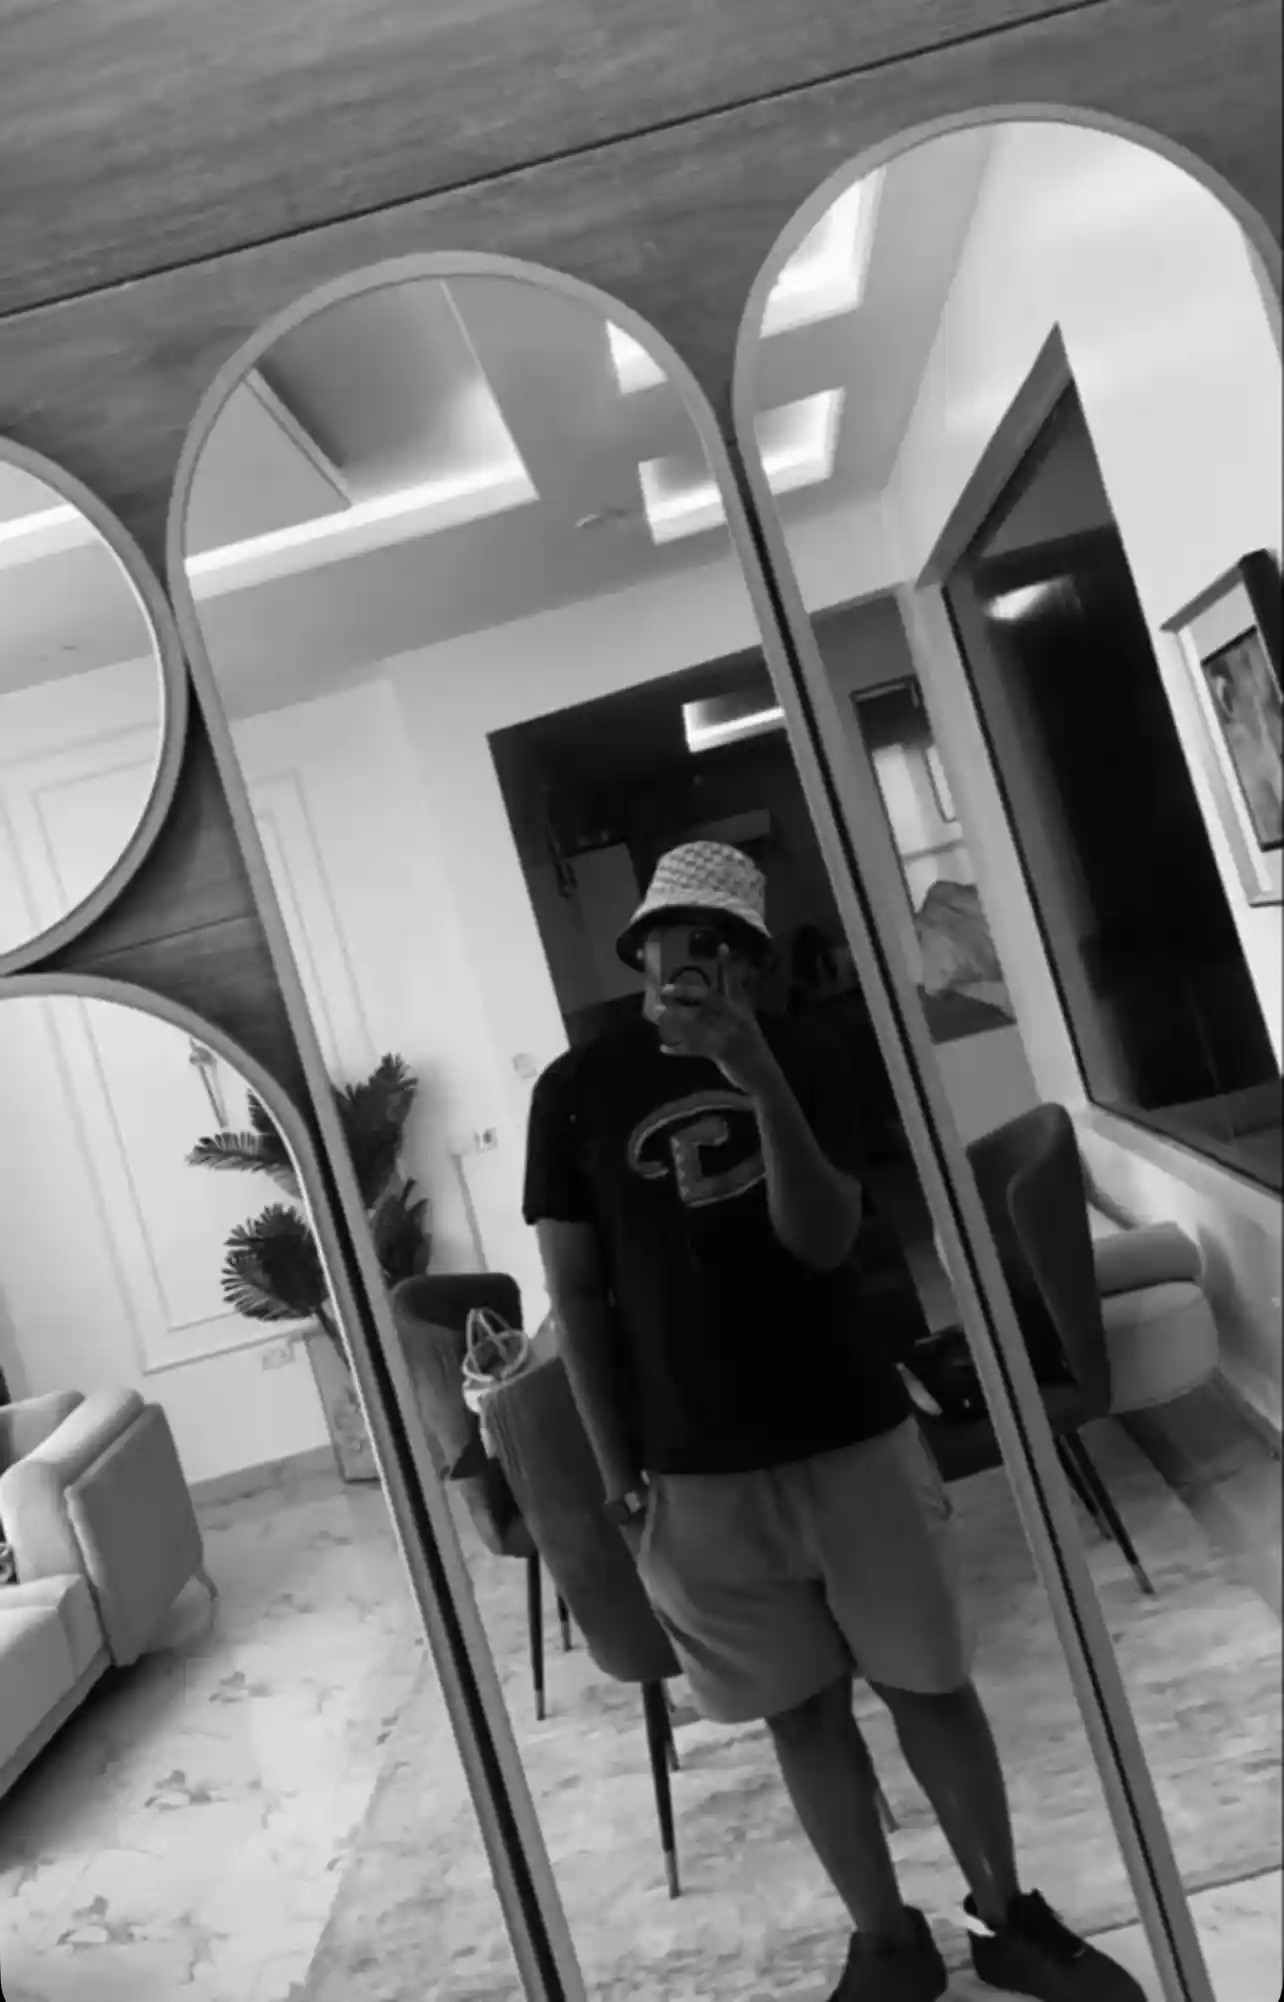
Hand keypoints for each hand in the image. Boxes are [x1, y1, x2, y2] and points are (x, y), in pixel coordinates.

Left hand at [655, 947, 777, 1094]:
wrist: (765, 1078)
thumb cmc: (753, 1052)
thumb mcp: (747, 1028)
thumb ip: (732, 1014)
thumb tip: (703, 1005)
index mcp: (743, 1010)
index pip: (735, 983)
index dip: (728, 965)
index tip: (721, 945)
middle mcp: (737, 1018)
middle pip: (710, 998)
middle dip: (686, 992)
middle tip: (666, 990)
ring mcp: (731, 1034)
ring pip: (698, 1021)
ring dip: (674, 1019)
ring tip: (657, 1015)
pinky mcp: (723, 1051)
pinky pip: (695, 1047)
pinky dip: (678, 1049)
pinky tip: (664, 1048)